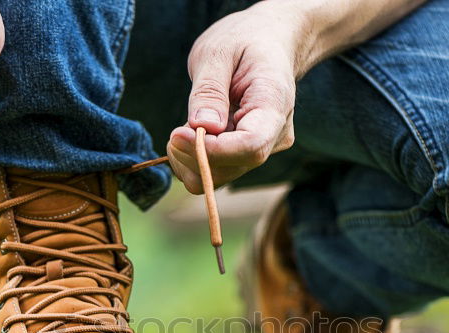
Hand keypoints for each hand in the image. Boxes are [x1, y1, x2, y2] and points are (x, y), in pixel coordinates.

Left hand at [166, 3, 304, 193]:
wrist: (268, 42)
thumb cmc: (245, 39)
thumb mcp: (219, 51)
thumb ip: (209, 90)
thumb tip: (203, 127)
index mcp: (274, 103)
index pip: (250, 145)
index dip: (212, 150)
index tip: (177, 134)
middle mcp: (274, 134)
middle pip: (234, 166)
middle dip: (194, 155)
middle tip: (174, 131)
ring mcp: (263, 147)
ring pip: (222, 176)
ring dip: (191, 160)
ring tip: (182, 129)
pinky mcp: (246, 154)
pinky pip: (218, 171)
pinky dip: (194, 161)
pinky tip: (189, 136)